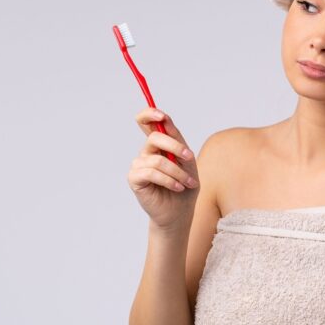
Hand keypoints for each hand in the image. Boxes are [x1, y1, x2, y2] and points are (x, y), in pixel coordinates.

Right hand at [126, 107, 199, 231]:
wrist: (180, 210)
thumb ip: (177, 140)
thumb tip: (165, 120)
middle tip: (189, 158)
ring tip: (188, 183)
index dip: (149, 114)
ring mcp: (139, 164)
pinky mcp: (135, 179)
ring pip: (157, 160)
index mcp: (159, 144)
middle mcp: (146, 152)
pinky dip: (169, 180)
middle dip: (175, 147)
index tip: (161, 115)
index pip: (146, 122)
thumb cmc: (185, 184)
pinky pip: (151, 173)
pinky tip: (178, 187)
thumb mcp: (187, 160)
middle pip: (155, 138)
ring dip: (178, 172)